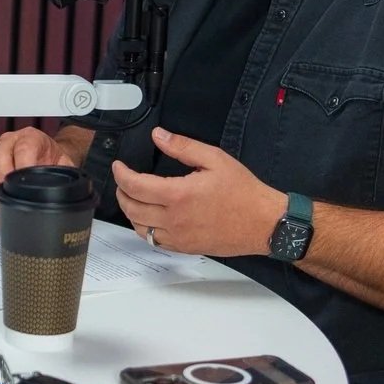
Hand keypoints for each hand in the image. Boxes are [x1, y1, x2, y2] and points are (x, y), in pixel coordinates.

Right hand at [0, 127, 79, 213]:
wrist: (47, 155)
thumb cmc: (52, 158)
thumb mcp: (63, 164)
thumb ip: (62, 174)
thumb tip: (64, 189)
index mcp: (30, 138)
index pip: (23, 148)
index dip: (22, 166)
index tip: (23, 184)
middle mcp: (9, 142)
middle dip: (0, 178)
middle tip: (7, 196)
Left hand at [110, 127, 282, 255]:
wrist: (265, 223)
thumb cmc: (244, 192)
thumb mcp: (215, 159)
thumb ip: (183, 147)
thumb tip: (159, 136)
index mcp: (178, 195)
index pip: (134, 186)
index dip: (121, 174)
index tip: (119, 167)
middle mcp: (174, 219)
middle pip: (131, 208)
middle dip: (122, 192)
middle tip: (123, 181)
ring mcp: (178, 236)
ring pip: (139, 227)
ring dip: (130, 212)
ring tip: (133, 198)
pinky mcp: (185, 247)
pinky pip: (155, 242)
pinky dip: (145, 229)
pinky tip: (149, 219)